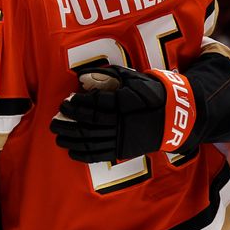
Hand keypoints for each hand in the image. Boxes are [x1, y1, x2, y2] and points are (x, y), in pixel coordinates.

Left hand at [50, 65, 194, 161]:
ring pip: (92, 141)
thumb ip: (111, 74)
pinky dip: (83, 154)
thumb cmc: (152, 94)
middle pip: (88, 125)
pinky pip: (100, 155)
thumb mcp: (135, 78)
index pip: (94, 106)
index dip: (77, 104)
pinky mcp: (124, 151)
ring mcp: (122, 139)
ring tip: (58, 136)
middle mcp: (121, 124)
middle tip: (54, 120)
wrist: (176, 117)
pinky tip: (71, 151)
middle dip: (68, 123)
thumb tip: (83, 73)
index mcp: (123, 105)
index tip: (66, 102)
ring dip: (71, 139)